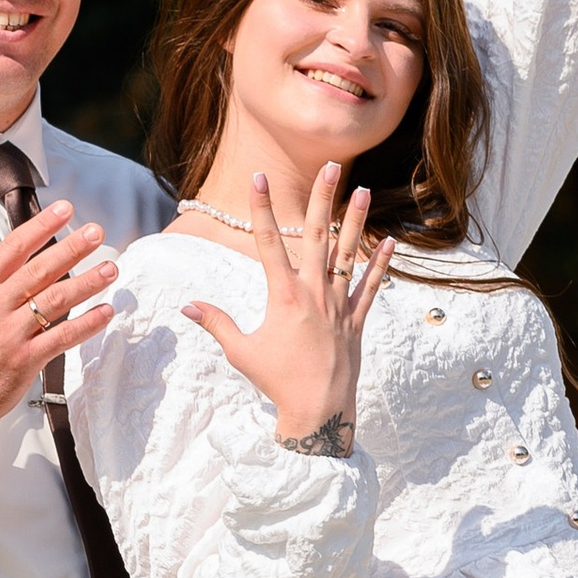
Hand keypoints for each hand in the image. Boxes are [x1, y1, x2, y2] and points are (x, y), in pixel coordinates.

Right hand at [0, 200, 117, 420]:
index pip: (12, 249)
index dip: (40, 227)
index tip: (63, 211)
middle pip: (39, 270)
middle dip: (71, 249)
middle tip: (95, 232)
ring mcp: (12, 334)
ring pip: (54, 301)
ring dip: (86, 283)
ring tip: (110, 268)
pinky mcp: (26, 360)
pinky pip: (61, 338)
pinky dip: (86, 324)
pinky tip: (105, 311)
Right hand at [180, 163, 389, 448]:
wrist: (318, 411)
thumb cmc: (277, 382)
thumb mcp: (241, 352)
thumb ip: (217, 323)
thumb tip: (187, 306)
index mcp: (284, 296)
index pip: (267, 242)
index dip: (261, 207)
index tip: (258, 177)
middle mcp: (314, 293)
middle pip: (317, 235)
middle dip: (322, 198)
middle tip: (329, 165)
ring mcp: (339, 304)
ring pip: (349, 254)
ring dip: (356, 220)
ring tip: (364, 189)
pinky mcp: (356, 320)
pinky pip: (372, 287)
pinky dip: (381, 264)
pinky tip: (390, 241)